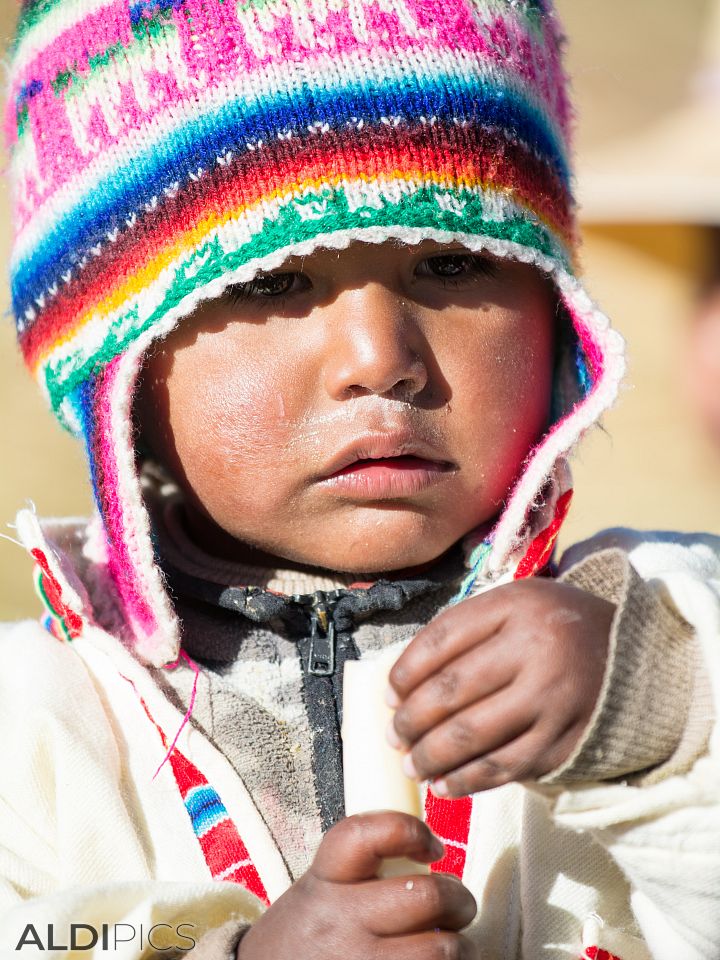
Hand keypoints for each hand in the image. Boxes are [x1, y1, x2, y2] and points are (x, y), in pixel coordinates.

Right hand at [237, 811, 477, 959]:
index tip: (432, 847)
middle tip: (458, 904)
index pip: (367, 834)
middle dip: (459, 899)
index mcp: (327, 880)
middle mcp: (341, 922)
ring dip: (459, 947)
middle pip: (425, 896)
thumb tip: (431, 853)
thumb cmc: (309, 933)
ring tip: (450, 945)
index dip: (410, 831)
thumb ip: (364, 868)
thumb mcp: (321, 889)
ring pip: (440, 950)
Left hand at [387, 579, 614, 795]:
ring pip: (473, 735)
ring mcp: (552, 698)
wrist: (632, 655)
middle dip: (411, 720)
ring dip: (431, 756)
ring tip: (412, 766)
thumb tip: (401, 685)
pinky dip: (469, 781)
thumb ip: (462, 631)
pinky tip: (446, 785)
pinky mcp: (566, 739)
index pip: (441, 640)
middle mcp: (534, 650)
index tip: (388, 696)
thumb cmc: (554, 627)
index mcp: (515, 606)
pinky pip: (506, 767)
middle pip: (451, 690)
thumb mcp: (513, 605)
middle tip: (394, 736)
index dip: (405, 672)